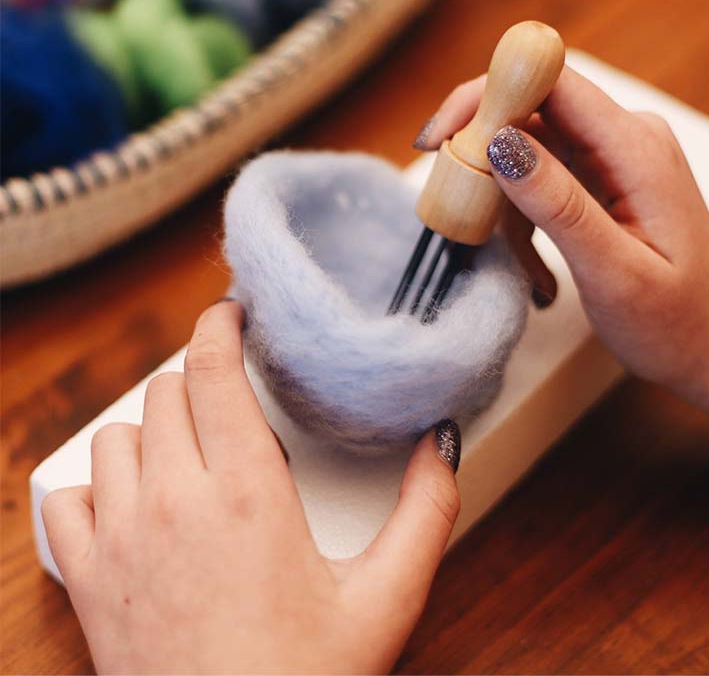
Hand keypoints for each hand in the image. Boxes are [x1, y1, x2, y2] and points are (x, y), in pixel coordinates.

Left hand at [42, 300, 461, 673]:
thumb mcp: (386, 598)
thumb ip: (425, 513)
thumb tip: (437, 444)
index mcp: (247, 493)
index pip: (210, 370)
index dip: (217, 326)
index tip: (230, 314)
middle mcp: (173, 501)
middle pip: (164, 393)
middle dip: (197, 382)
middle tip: (231, 407)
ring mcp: (121, 540)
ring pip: (116, 437)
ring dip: (151, 431)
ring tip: (189, 456)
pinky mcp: (89, 581)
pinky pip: (67, 499)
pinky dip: (95, 486)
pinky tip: (133, 506)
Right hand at [416, 67, 708, 469]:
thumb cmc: (677, 320)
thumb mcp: (615, 272)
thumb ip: (559, 204)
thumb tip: (498, 141)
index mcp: (634, 147)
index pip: (549, 81)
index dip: (486, 96)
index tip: (439, 142)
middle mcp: (623, 137)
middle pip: (527, 110)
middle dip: (483, 161)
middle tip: (467, 220)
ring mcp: (611, 155)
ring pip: (524, 148)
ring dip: (504, 205)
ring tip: (529, 270)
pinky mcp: (599, 176)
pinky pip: (537, 176)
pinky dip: (521, 217)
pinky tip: (537, 267)